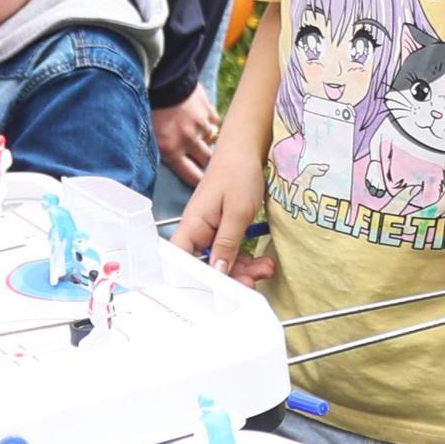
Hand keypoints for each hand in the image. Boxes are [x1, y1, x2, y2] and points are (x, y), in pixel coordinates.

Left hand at [153, 84, 220, 185]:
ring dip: (205, 137)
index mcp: (171, 150)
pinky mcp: (207, 109)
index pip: (191, 175)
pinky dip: (209, 120)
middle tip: (202, 158)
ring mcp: (200, 125)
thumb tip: (170, 163)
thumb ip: (161, 150)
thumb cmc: (149, 106)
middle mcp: (189, 140)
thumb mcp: (148, 133)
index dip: (199, 181)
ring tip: (197, 131)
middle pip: (207, 159)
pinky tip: (200, 115)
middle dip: (205, 160)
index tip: (203, 183)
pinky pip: (214, 120)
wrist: (158, 78)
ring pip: (211, 139)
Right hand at [171, 147, 274, 286]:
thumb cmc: (237, 172)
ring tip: (264, 269)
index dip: (193, 282)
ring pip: (222, 263)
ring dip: (243, 270)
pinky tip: (262, 262)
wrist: (247, 151)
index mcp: (192, 226)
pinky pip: (232, 253)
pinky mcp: (224, 231)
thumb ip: (227, 244)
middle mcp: (198, 232)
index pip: (180, 262)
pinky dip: (247, 259)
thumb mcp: (237, 211)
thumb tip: (218, 273)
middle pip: (205, 267)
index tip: (216, 293)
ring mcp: (211, 232)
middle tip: (251, 283)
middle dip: (229, 278)